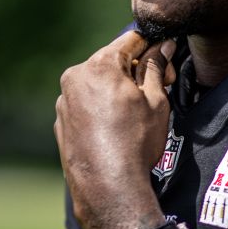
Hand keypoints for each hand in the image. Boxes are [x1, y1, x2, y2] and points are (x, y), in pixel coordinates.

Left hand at [54, 31, 176, 228]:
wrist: (109, 188)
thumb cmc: (135, 142)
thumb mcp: (156, 100)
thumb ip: (156, 67)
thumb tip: (161, 46)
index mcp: (98, 66)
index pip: (130, 40)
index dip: (152, 45)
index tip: (166, 56)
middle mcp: (75, 78)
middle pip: (112, 61)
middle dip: (135, 70)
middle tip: (161, 88)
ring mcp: (64, 102)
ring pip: (97, 84)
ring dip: (117, 90)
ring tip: (138, 113)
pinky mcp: (61, 123)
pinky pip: (85, 105)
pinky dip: (100, 109)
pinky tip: (117, 128)